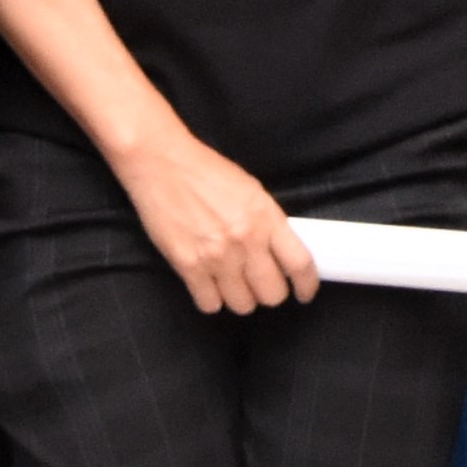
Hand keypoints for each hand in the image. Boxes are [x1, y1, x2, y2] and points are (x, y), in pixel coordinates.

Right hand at [109, 119, 320, 314]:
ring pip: (242, 304)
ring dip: (239, 297)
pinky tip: (207, 283)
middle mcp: (246, 240)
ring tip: (230, 282)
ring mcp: (217, 256)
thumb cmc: (205, 171)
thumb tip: (280, 254)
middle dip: (268, 293)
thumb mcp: (250, 190)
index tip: (304, 293)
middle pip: (272, 294)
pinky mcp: (188, 266)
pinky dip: (210, 298)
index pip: (300, 264)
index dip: (306, 286)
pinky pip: (209, 304)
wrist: (160, 162)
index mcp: (266, 217)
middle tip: (258, 283)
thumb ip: (267, 222)